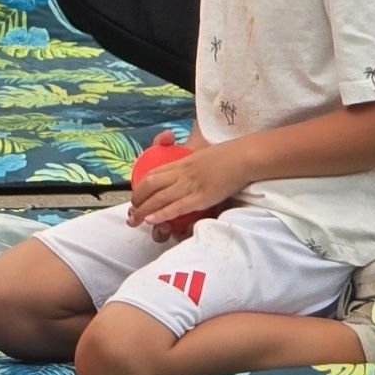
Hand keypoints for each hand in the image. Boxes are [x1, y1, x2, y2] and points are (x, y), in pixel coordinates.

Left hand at [127, 134, 241, 236]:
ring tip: (134, 220)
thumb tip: (179, 157)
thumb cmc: (227, 156)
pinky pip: (177, 207)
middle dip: (137, 200)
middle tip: (130, 213)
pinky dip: (162, 213)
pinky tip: (151, 219)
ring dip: (144, 210)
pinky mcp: (202, 197)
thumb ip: (189, 160)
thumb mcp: (202, 155)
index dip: (140, 186)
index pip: (153, 174)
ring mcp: (191, 185)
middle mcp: (182, 173)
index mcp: (181, 162)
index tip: (135, 197)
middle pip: (150, 185)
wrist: (244, 157)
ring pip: (160, 198)